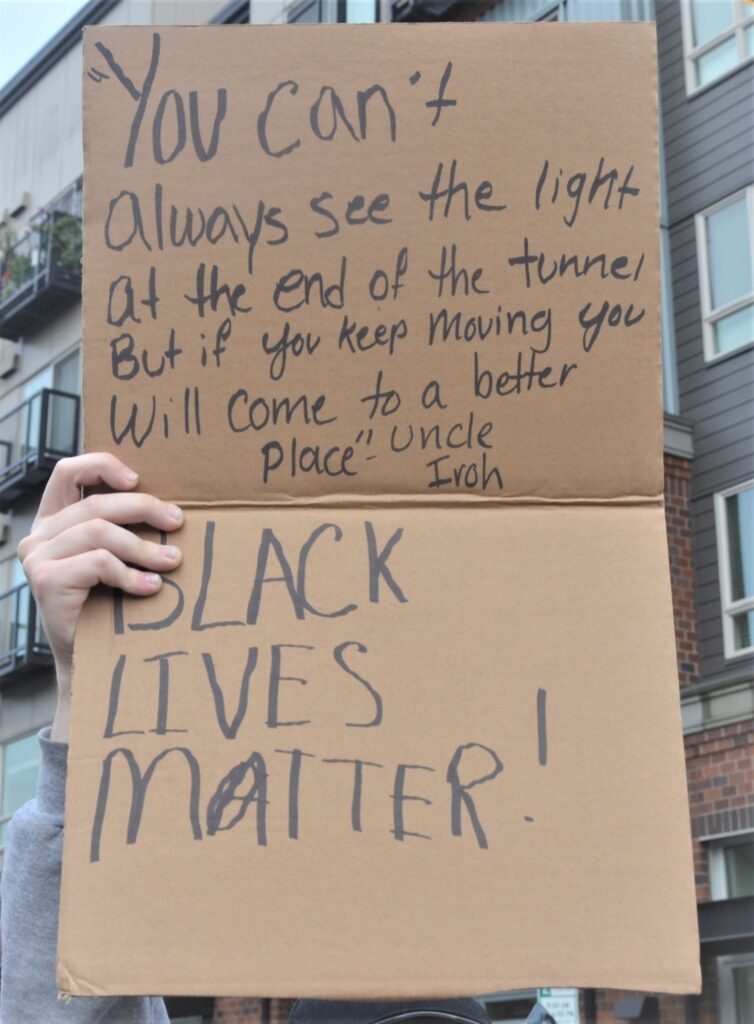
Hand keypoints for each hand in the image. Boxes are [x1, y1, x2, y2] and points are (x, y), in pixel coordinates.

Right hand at [17, 453, 183, 739]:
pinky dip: (130, 574)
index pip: (68, 472)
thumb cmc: (110, 605)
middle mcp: (39, 534)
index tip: (138, 480)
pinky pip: (98, 562)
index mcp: (53, 519)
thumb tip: (169, 506)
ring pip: (100, 532)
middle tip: (178, 522)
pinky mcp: (45, 580)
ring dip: (144, 547)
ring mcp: (37, 556)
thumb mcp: (114, 557)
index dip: (102, 466)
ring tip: (172, 561)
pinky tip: (150, 587)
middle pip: (96, 503)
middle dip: (144, 509)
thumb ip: (122, 526)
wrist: (91, 660)